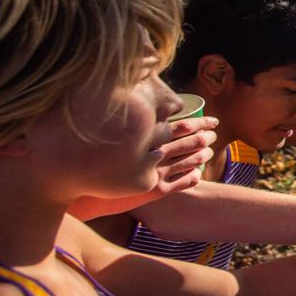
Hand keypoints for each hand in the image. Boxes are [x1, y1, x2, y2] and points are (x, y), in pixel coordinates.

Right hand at [67, 117, 218, 219]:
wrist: (80, 187)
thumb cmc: (91, 154)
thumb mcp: (109, 131)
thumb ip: (128, 120)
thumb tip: (141, 106)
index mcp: (144, 135)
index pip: (182, 125)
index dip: (200, 122)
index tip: (212, 120)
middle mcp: (152, 151)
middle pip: (189, 141)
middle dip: (205, 137)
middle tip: (214, 133)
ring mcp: (154, 171)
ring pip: (189, 161)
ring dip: (202, 155)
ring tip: (210, 150)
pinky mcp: (153, 190)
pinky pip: (182, 183)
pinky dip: (193, 176)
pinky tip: (198, 174)